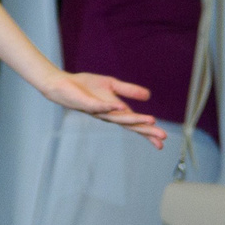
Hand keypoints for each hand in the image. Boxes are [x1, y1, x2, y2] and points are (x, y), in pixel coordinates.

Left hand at [46, 69, 165, 147]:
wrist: (62, 83)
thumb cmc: (85, 86)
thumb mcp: (112, 85)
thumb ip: (129, 90)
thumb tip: (149, 96)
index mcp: (115, 111)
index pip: (134, 124)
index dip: (148, 132)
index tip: (162, 141)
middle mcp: (108, 115)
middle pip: (130, 125)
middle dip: (146, 131)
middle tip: (162, 138)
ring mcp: (97, 110)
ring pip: (118, 118)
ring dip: (134, 119)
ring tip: (152, 120)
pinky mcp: (86, 103)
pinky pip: (98, 106)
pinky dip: (109, 107)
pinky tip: (120, 106)